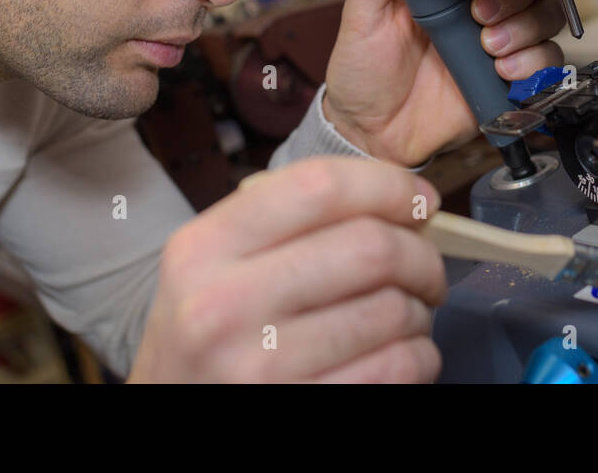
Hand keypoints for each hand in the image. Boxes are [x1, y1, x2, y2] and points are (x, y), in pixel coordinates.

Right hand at [128, 157, 445, 382]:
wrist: (172, 409)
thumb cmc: (208, 332)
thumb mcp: (212, 263)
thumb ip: (285, 220)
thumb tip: (395, 197)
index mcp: (205, 248)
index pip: (319, 187)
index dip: (388, 185)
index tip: (419, 200)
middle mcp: (224, 306)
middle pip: (370, 247)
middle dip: (420, 254)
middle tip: (426, 268)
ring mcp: (260, 369)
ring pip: (392, 310)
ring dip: (419, 310)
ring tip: (407, 313)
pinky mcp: (301, 411)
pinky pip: (397, 367)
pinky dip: (419, 354)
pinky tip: (402, 351)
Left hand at [322, 0, 565, 166]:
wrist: (372, 131)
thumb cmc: (364, 70)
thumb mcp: (358, 14)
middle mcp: (481, 8)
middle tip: (480, 14)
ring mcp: (500, 42)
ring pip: (546, 14)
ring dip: (526, 27)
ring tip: (489, 47)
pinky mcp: (511, 78)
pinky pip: (548, 61)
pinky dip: (534, 63)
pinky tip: (502, 72)